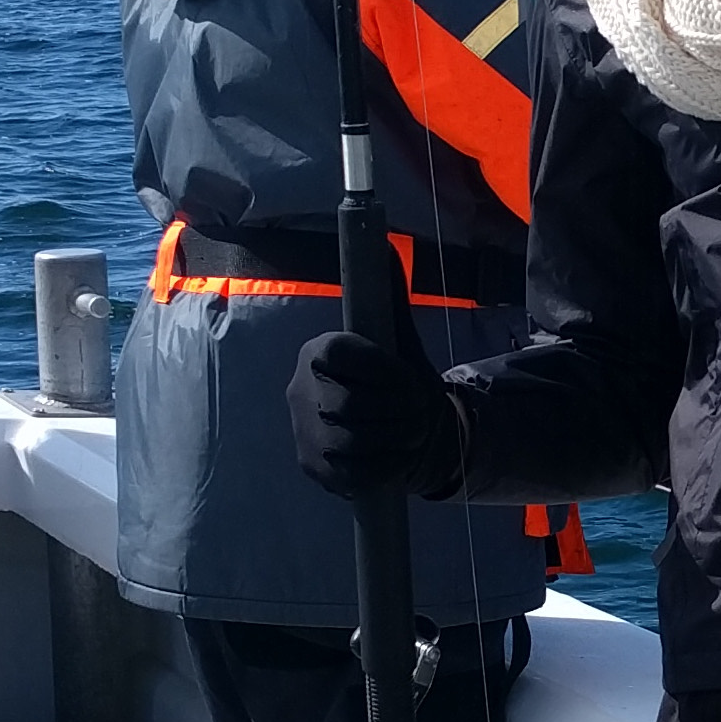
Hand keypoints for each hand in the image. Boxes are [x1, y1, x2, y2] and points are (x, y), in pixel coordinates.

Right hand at [289, 314, 460, 499]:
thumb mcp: (400, 342)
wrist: (399, 434)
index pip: (335, 352)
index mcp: (316, 353)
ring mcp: (304, 434)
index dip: (378, 366)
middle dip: (397, 407)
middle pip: (347, 401)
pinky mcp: (315, 469)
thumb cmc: (399, 383)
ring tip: (416, 430)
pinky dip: (388, 464)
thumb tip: (389, 250)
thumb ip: (391, 299)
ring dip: (397, 436)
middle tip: (420, 408)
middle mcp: (300, 391)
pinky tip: (402, 454)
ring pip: (352, 439)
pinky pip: (354, 472)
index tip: (409, 375)